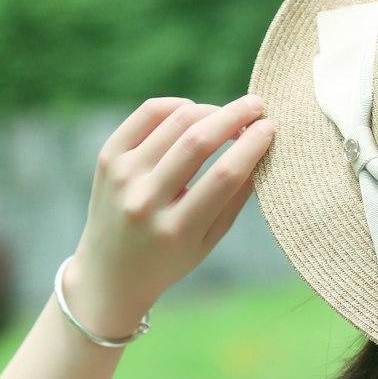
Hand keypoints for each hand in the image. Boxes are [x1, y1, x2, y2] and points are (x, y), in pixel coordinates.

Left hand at [62, 94, 273, 338]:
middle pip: (197, 142)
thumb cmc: (169, 258)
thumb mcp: (207, 242)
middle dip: (234, 116)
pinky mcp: (108, 158)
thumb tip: (261, 148)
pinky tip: (193, 112)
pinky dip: (176, 106)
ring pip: (174, 121)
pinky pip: (147, 114)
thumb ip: (235, 199)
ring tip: (227, 115)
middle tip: (257, 105)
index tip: (269, 128)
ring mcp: (122, 177)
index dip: (252, 146)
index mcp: (175, 230)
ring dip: (209, 110)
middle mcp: (144, 202)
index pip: (223, 177)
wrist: (110, 273)